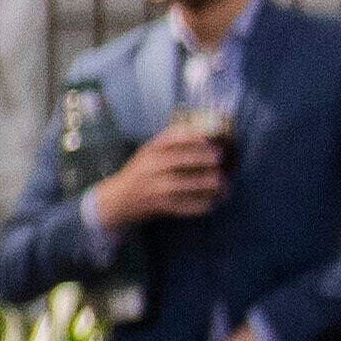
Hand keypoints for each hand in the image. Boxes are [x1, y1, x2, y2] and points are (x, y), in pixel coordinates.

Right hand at [87, 114, 234, 236]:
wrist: (117, 200)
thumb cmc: (139, 172)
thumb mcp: (148, 152)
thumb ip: (170, 142)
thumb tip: (206, 134)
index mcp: (151, 149)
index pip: (174, 137)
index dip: (195, 136)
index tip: (211, 138)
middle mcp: (153, 166)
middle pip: (184, 159)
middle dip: (206, 159)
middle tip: (222, 159)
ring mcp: (156, 187)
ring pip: (189, 184)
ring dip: (210, 184)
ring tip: (224, 183)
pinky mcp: (161, 206)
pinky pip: (187, 205)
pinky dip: (203, 204)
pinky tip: (213, 201)